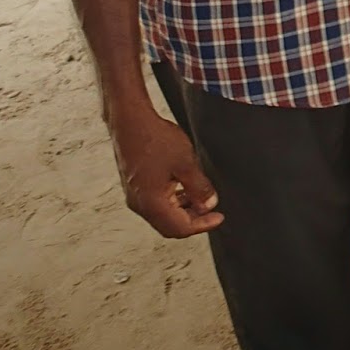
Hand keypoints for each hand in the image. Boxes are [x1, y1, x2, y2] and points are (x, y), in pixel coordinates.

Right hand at [110, 109, 222, 237]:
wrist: (130, 122)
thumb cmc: (154, 139)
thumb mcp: (186, 163)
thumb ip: (199, 188)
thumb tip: (209, 205)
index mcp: (151, 203)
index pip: (179, 228)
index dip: (202, 225)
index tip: (218, 217)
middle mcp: (139, 204)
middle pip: (169, 226)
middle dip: (193, 220)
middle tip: (212, 211)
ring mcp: (134, 196)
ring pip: (162, 215)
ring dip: (184, 211)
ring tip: (202, 199)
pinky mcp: (134, 186)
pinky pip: (156, 203)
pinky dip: (173, 201)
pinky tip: (185, 190)